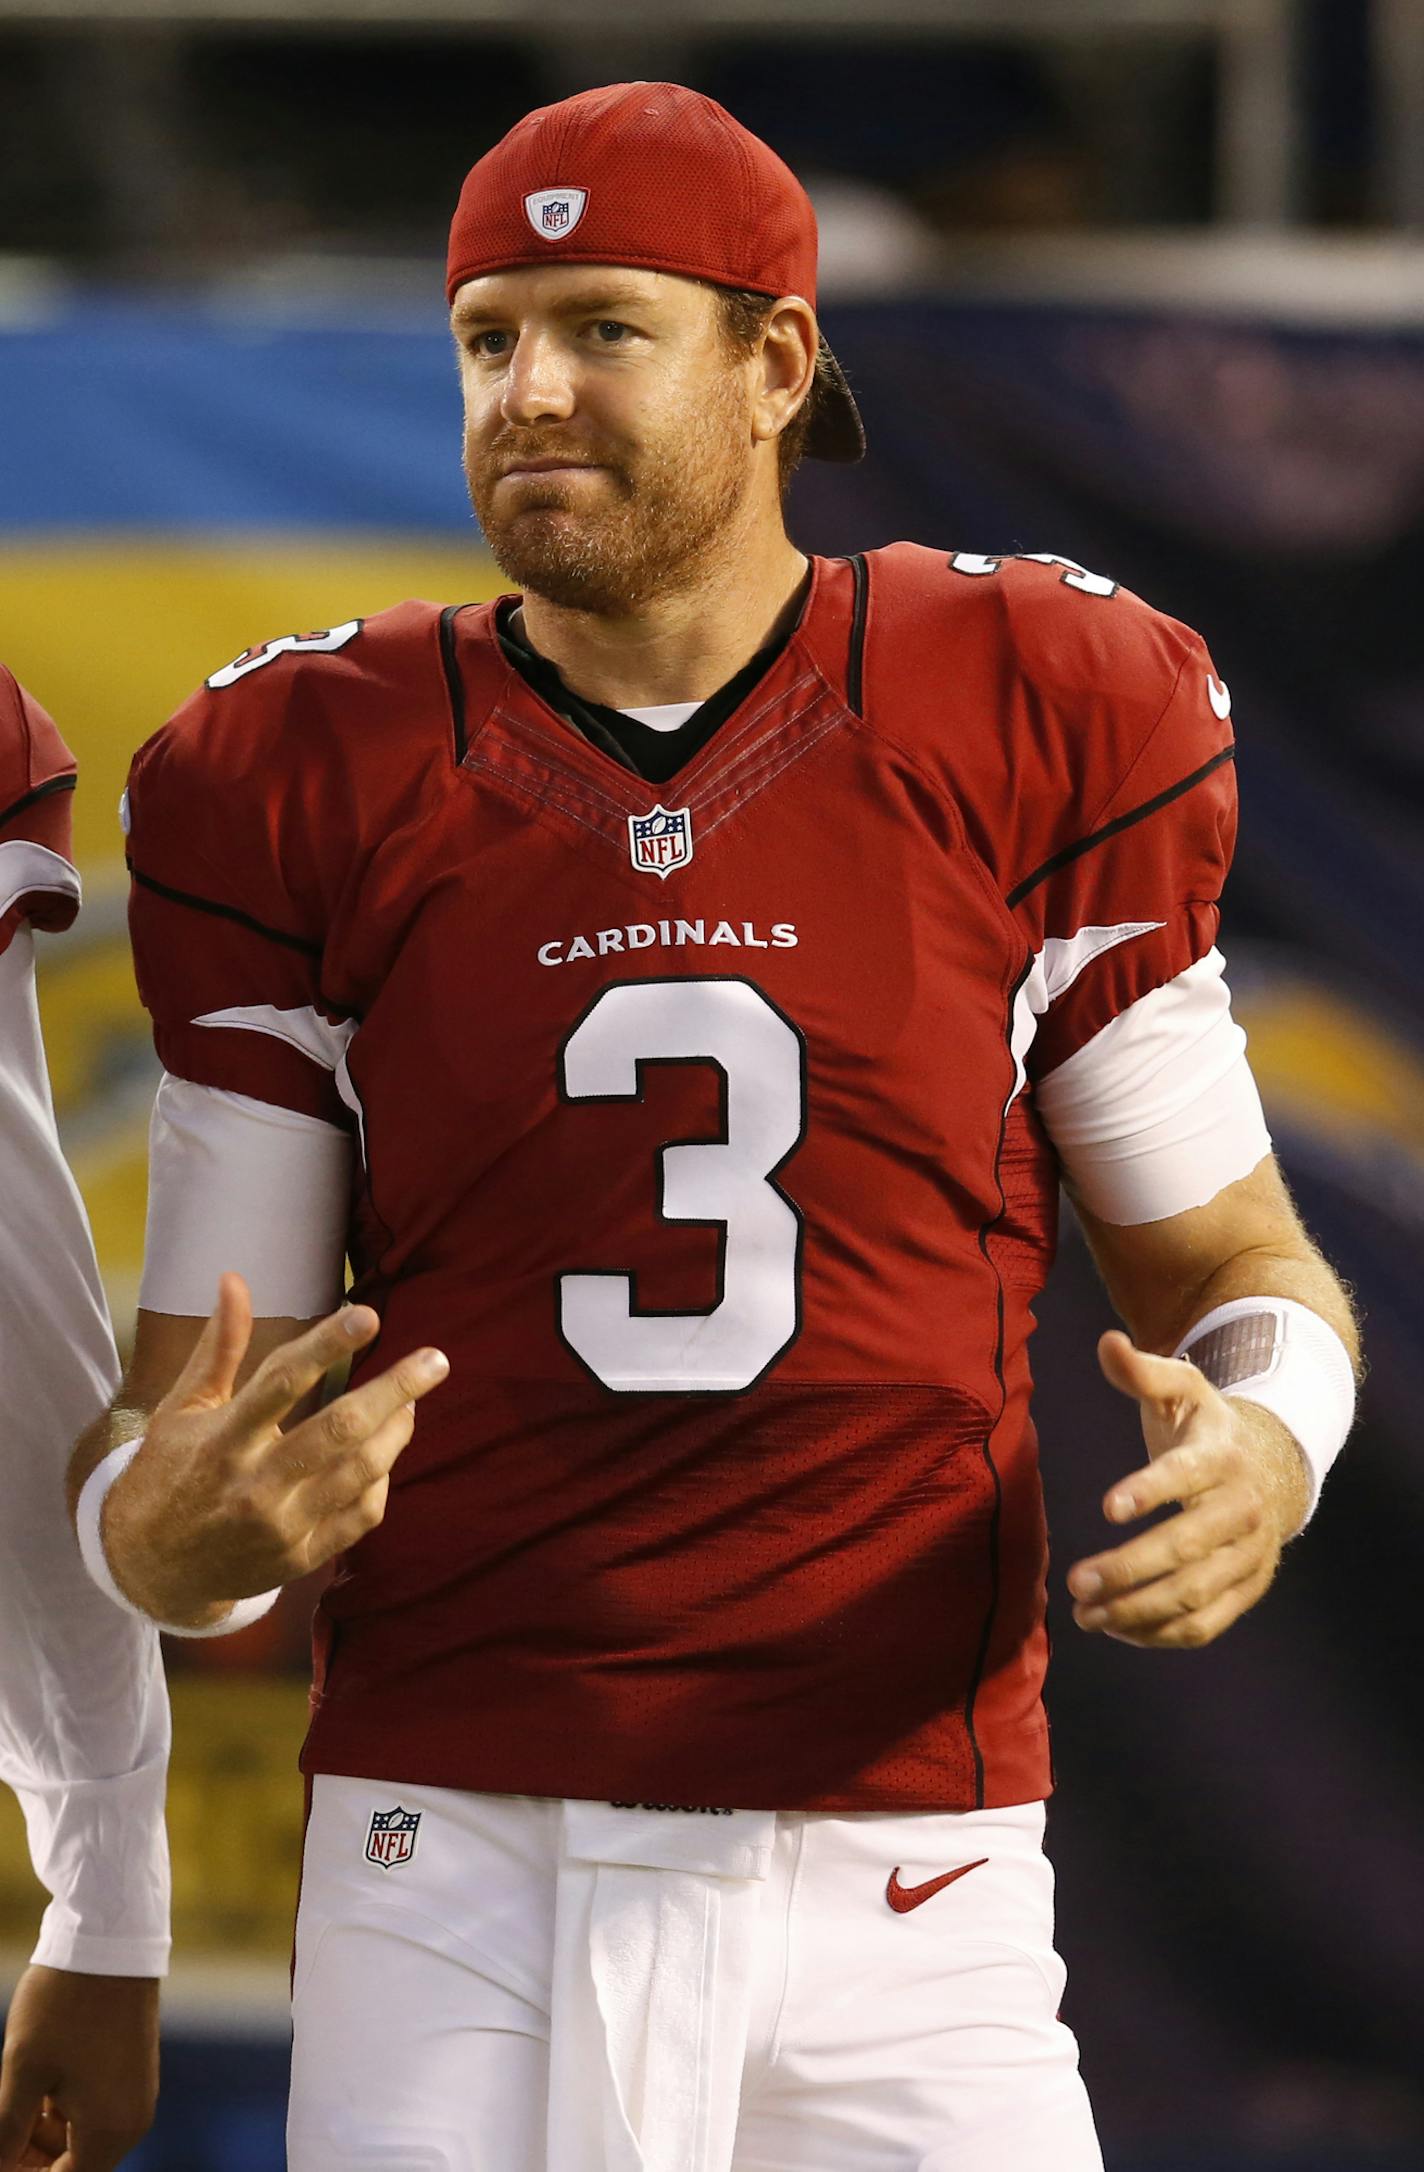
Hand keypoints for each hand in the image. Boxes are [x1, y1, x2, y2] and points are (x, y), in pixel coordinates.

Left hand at [0, 1967, 157, 2170]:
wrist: (110, 1936)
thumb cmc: (64, 2004)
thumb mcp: (22, 2073)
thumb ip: (5, 2133)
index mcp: (111, 2130)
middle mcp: (131, 2119)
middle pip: (71, 2166)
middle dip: (27, 2157)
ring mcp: (135, 2092)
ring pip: (77, 2138)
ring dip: (37, 2134)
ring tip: (9, 2102)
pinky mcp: (131, 2069)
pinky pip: (91, 2110)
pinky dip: (58, 2110)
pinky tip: (33, 2085)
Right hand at [103, 1273, 448, 1629]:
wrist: (152, 1568)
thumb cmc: (171, 1472)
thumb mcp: (183, 1408)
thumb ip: (218, 1347)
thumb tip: (234, 1280)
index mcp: (222, 1440)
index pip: (282, 1383)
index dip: (327, 1345)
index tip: (369, 1315)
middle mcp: (255, 1485)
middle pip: (340, 1430)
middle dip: (396, 1390)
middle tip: (436, 1359)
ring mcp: (282, 1526)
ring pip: (362, 1471)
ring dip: (398, 1430)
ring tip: (414, 1399)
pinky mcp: (301, 1557)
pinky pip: (361, 1514)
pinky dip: (381, 1479)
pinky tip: (386, 1452)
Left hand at [1066, 1329, 1310, 1649]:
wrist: (1272, 1468)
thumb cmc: (1206, 1429)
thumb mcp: (1181, 1390)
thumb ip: (1142, 1371)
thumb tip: (1106, 1341)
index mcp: (1222, 1456)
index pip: (1186, 1474)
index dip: (1149, 1490)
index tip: (1106, 1507)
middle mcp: (1243, 1509)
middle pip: (1187, 1547)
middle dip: (1129, 1568)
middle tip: (1075, 1580)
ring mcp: (1250, 1554)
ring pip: (1196, 1594)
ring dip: (1138, 1610)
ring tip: (1084, 1614)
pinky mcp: (1248, 1588)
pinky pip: (1206, 1623)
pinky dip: (1161, 1634)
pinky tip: (1117, 1628)